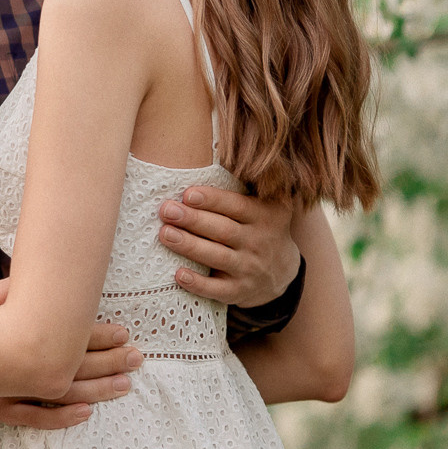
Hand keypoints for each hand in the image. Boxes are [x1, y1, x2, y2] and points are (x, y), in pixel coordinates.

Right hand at [0, 277, 141, 430]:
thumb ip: (16, 291)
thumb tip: (43, 282)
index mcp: (18, 335)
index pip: (66, 335)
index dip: (97, 335)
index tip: (123, 332)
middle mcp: (17, 366)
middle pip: (71, 364)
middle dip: (108, 361)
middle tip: (136, 357)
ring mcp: (10, 392)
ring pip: (62, 393)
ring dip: (97, 389)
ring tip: (125, 385)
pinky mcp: (3, 410)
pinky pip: (37, 418)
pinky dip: (63, 417)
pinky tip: (87, 413)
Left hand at [157, 184, 299, 307]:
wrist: (282, 272)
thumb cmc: (260, 228)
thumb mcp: (267, 205)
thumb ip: (247, 185)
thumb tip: (219, 157)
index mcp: (265, 215)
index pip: (236, 206)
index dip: (212, 200)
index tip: (188, 194)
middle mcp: (259, 242)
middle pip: (223, 230)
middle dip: (193, 220)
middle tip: (166, 210)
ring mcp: (250, 268)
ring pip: (217, 257)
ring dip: (190, 246)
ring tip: (165, 234)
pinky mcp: (240, 291)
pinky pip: (217, 290)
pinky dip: (198, 283)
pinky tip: (178, 274)